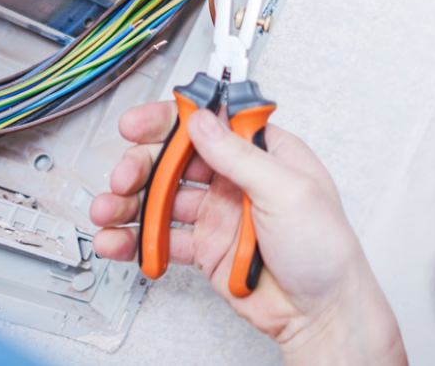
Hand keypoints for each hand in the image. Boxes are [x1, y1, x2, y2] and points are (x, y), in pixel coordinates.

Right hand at [90, 103, 406, 364]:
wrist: (322, 314)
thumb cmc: (326, 250)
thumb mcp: (288, 191)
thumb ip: (240, 156)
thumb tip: (204, 122)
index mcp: (263, 154)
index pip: (210, 124)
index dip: (171, 120)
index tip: (139, 124)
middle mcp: (237, 180)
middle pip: (176, 159)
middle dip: (143, 164)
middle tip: (124, 177)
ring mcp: (219, 213)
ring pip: (163, 197)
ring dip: (131, 201)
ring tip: (109, 211)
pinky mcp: (206, 247)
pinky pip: (164, 237)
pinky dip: (137, 238)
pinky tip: (119, 240)